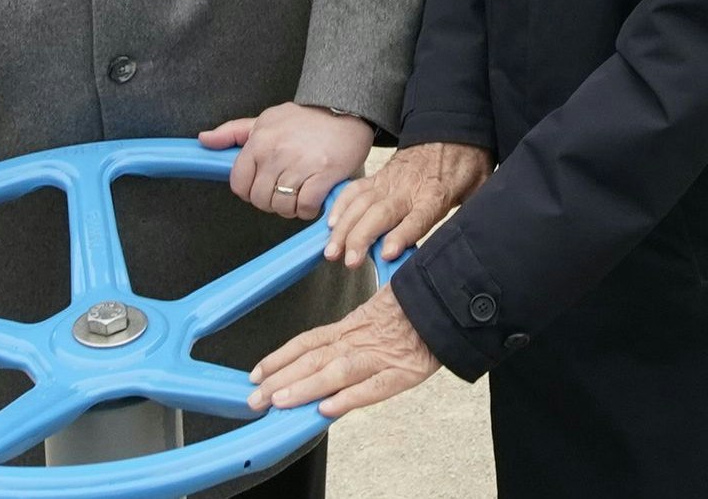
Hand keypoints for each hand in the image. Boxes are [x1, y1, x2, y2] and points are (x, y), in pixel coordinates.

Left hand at [200, 103, 374, 225]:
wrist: (346, 110)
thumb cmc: (305, 119)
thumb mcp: (266, 119)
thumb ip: (233, 132)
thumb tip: (203, 139)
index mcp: (259, 141)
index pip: (239, 184)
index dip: (250, 191)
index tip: (263, 187)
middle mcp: (276, 153)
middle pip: (260, 199)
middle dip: (271, 202)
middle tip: (285, 191)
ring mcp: (300, 165)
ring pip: (282, 207)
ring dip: (291, 208)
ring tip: (300, 194)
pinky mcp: (323, 175)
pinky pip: (306, 207)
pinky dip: (309, 210)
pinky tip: (314, 199)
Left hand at [247, 286, 442, 419]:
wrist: (453, 299)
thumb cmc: (419, 304)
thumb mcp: (380, 309)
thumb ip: (355, 327)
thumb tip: (330, 339)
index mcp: (353, 325)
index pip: (307, 341)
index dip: (279, 357)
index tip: (257, 372)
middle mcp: (360, 340)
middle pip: (312, 359)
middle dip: (280, 378)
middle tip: (254, 397)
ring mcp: (379, 356)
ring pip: (334, 373)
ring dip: (303, 388)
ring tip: (279, 401)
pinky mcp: (402, 372)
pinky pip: (372, 389)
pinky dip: (348, 398)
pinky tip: (327, 409)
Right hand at [322, 140, 490, 269]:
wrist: (451, 126)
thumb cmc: (466, 161)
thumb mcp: (481, 185)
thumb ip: (476, 210)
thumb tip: (477, 236)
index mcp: (436, 193)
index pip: (418, 217)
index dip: (402, 235)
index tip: (387, 252)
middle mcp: (408, 188)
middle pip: (381, 214)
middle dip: (361, 237)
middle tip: (349, 260)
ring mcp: (390, 181)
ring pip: (361, 204)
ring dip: (344, 227)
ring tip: (331, 251)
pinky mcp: (379, 177)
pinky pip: (355, 190)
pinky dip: (340, 205)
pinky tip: (330, 223)